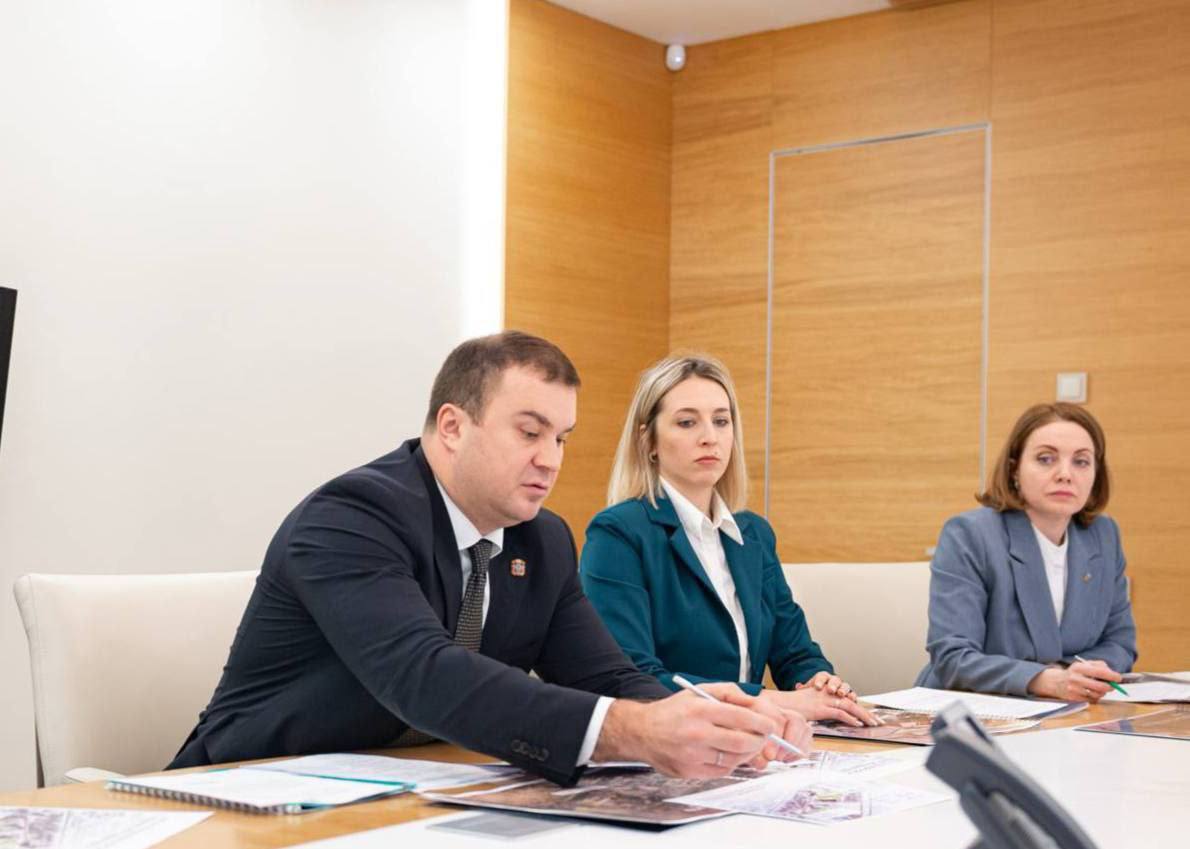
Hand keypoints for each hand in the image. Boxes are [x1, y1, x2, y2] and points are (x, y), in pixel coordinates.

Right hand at [593, 684, 777, 778]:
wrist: (641, 732)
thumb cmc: (673, 711)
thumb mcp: (698, 692)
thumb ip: (728, 693)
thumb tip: (755, 703)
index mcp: (699, 710)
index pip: (740, 717)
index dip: (761, 722)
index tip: (770, 724)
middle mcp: (696, 733)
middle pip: (742, 742)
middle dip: (759, 740)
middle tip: (763, 737)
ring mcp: (692, 756)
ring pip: (734, 759)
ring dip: (747, 753)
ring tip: (747, 744)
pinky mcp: (689, 772)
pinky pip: (721, 770)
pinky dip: (731, 763)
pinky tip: (729, 753)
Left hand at [738, 686, 813, 765]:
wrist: (742, 729)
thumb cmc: (739, 732)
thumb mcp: (740, 739)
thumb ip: (750, 751)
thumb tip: (763, 763)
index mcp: (762, 705)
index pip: (776, 717)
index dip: (774, 738)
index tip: (769, 755)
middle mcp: (779, 709)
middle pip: (796, 719)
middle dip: (788, 743)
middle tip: (776, 757)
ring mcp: (791, 719)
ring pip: (805, 729)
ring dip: (795, 748)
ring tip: (780, 758)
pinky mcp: (799, 732)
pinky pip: (808, 741)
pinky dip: (798, 753)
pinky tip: (784, 758)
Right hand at [760, 687, 880, 726]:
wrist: (778, 705)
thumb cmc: (789, 709)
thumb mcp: (805, 710)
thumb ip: (815, 714)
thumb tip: (820, 725)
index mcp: (824, 695)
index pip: (845, 700)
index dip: (858, 708)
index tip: (868, 717)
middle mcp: (826, 696)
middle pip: (851, 702)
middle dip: (866, 712)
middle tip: (877, 721)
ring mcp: (824, 700)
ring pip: (849, 706)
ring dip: (863, 715)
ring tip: (873, 723)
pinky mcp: (821, 708)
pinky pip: (839, 713)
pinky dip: (850, 718)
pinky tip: (858, 724)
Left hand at [795, 671, 857, 700]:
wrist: (826, 697)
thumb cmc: (817, 694)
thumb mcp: (809, 691)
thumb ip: (804, 689)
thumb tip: (798, 686)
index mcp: (823, 678)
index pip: (822, 676)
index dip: (820, 681)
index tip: (817, 686)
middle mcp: (834, 681)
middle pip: (835, 680)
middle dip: (833, 684)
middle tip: (831, 690)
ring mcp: (843, 688)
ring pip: (845, 686)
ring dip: (843, 690)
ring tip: (841, 694)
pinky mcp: (850, 695)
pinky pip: (853, 694)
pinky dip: (852, 697)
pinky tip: (852, 700)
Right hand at [1028, 660, 1121, 701]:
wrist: (1056, 682)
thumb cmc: (1074, 672)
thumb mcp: (1084, 664)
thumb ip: (1098, 665)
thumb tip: (1112, 672)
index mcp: (1079, 667)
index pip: (1099, 672)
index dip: (1112, 676)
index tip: (1118, 678)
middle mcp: (1075, 678)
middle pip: (1100, 686)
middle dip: (1110, 686)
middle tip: (1112, 685)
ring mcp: (1074, 689)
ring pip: (1098, 694)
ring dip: (1103, 692)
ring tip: (1100, 688)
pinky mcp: (1074, 698)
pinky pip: (1092, 700)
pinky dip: (1096, 697)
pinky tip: (1092, 693)